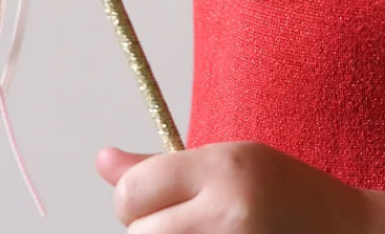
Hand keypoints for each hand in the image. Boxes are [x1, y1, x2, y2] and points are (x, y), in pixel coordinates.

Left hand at [96, 140, 371, 233]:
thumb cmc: (283, 198)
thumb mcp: (230, 163)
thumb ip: (162, 167)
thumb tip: (101, 159)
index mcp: (226, 169)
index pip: (134, 191)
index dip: (138, 199)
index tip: (160, 201)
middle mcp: (228, 215)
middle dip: (153, 231)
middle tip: (189, 225)